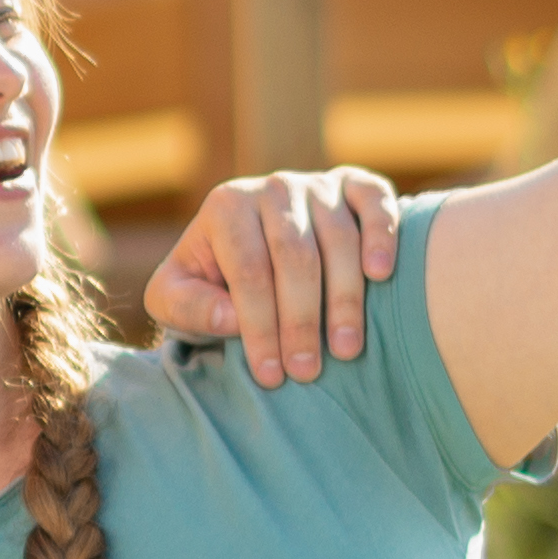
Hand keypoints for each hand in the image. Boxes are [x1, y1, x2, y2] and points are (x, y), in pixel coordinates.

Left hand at [140, 168, 401, 384]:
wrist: (249, 251)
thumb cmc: (211, 285)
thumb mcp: (174, 300)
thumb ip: (188, 307)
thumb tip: (230, 318)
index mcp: (226, 207)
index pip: (248, 271)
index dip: (260, 325)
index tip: (271, 374)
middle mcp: (273, 189)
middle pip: (295, 258)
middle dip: (301, 321)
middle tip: (307, 371)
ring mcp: (317, 184)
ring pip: (339, 239)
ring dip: (346, 298)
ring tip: (346, 350)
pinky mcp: (354, 185)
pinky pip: (374, 201)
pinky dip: (383, 234)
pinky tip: (381, 275)